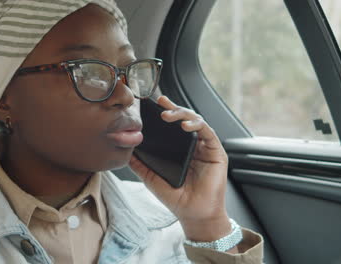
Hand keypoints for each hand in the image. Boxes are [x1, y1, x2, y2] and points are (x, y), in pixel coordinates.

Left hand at [129, 96, 230, 241]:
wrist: (193, 215)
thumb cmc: (175, 197)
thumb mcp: (151, 177)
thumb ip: (139, 163)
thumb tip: (125, 149)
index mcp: (179, 148)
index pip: (172, 125)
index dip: (164, 111)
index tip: (151, 103)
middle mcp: (193, 145)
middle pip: (184, 118)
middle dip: (172, 107)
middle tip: (160, 101)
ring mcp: (205, 147)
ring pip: (196, 121)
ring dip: (182, 113)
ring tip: (168, 114)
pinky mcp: (216, 152)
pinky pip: (208, 133)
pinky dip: (197, 125)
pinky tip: (185, 125)